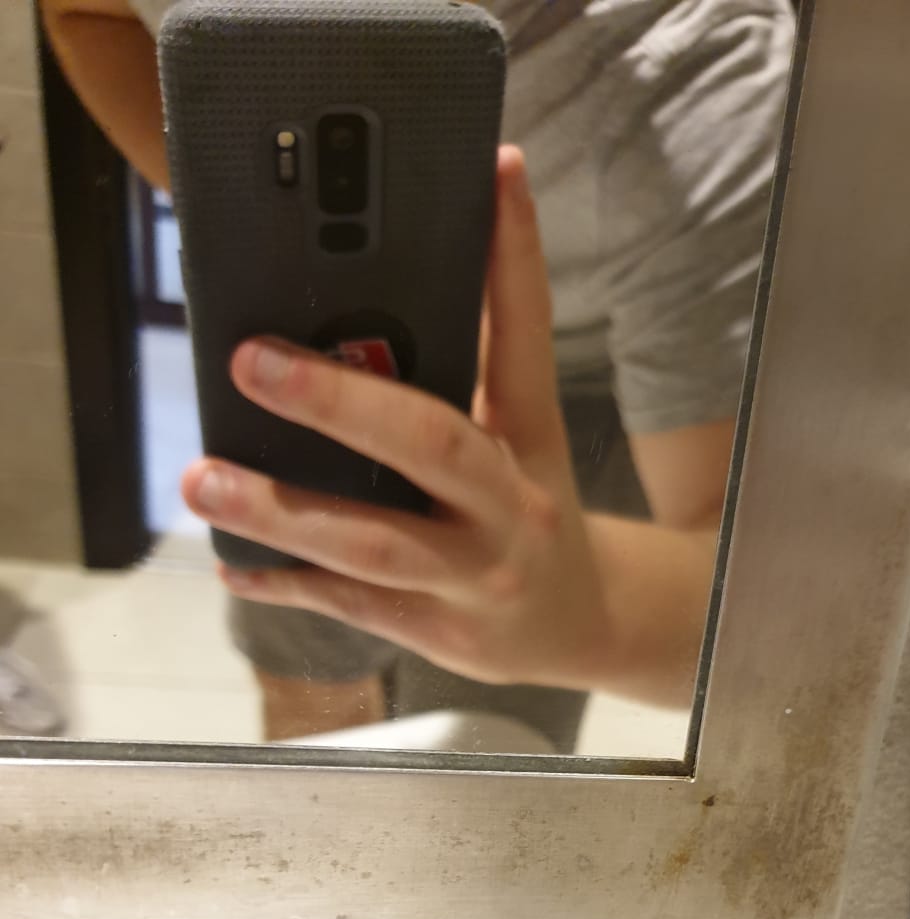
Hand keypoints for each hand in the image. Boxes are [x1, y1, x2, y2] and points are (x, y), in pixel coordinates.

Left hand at [182, 148, 615, 691]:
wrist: (581, 627)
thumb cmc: (527, 512)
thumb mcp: (520, 440)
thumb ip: (466, 372)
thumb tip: (370, 288)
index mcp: (531, 440)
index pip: (528, 336)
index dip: (515, 255)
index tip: (495, 171)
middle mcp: (509, 507)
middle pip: (432, 445)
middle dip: (339, 403)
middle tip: (252, 362)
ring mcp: (474, 576)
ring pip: (374, 544)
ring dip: (282, 512)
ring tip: (202, 480)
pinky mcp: (437, 630)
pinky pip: (350, 605)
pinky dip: (286, 582)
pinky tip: (233, 564)